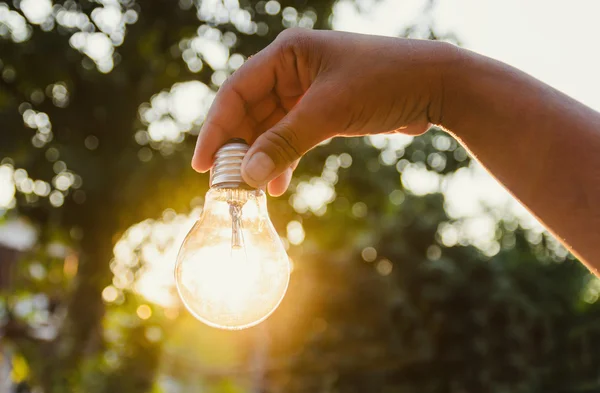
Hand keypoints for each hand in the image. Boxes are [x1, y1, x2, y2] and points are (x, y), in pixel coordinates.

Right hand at [192, 28, 457, 194]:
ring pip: (270, 128)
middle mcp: (292, 70)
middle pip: (250, 112)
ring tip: (252, 191)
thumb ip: (286, 142)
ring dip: (261, 159)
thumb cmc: (384, 82)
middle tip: (227, 183)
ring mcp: (307, 91)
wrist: (434, 85)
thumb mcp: (329, 111)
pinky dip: (283, 159)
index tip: (204, 163)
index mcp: (288, 54)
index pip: (237, 91)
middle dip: (239, 148)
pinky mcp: (322, 111)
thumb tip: (249, 177)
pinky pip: (291, 137)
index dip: (217, 128)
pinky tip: (278, 184)